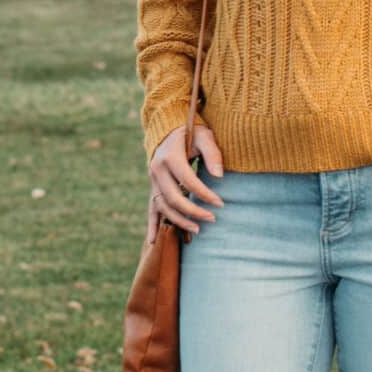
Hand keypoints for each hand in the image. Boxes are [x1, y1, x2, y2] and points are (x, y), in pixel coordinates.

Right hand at [147, 124, 224, 238]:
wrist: (169, 130)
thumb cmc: (190, 132)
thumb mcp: (204, 136)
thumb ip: (213, 154)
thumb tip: (219, 176)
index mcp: (169, 157)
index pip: (188, 181)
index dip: (204, 194)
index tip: (220, 203)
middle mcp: (157, 170)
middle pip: (173, 197)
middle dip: (193, 210)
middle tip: (212, 218)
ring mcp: (153, 181)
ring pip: (162, 206)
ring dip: (178, 220)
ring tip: (198, 229)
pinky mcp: (153, 188)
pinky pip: (151, 209)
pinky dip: (151, 226)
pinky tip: (152, 241)